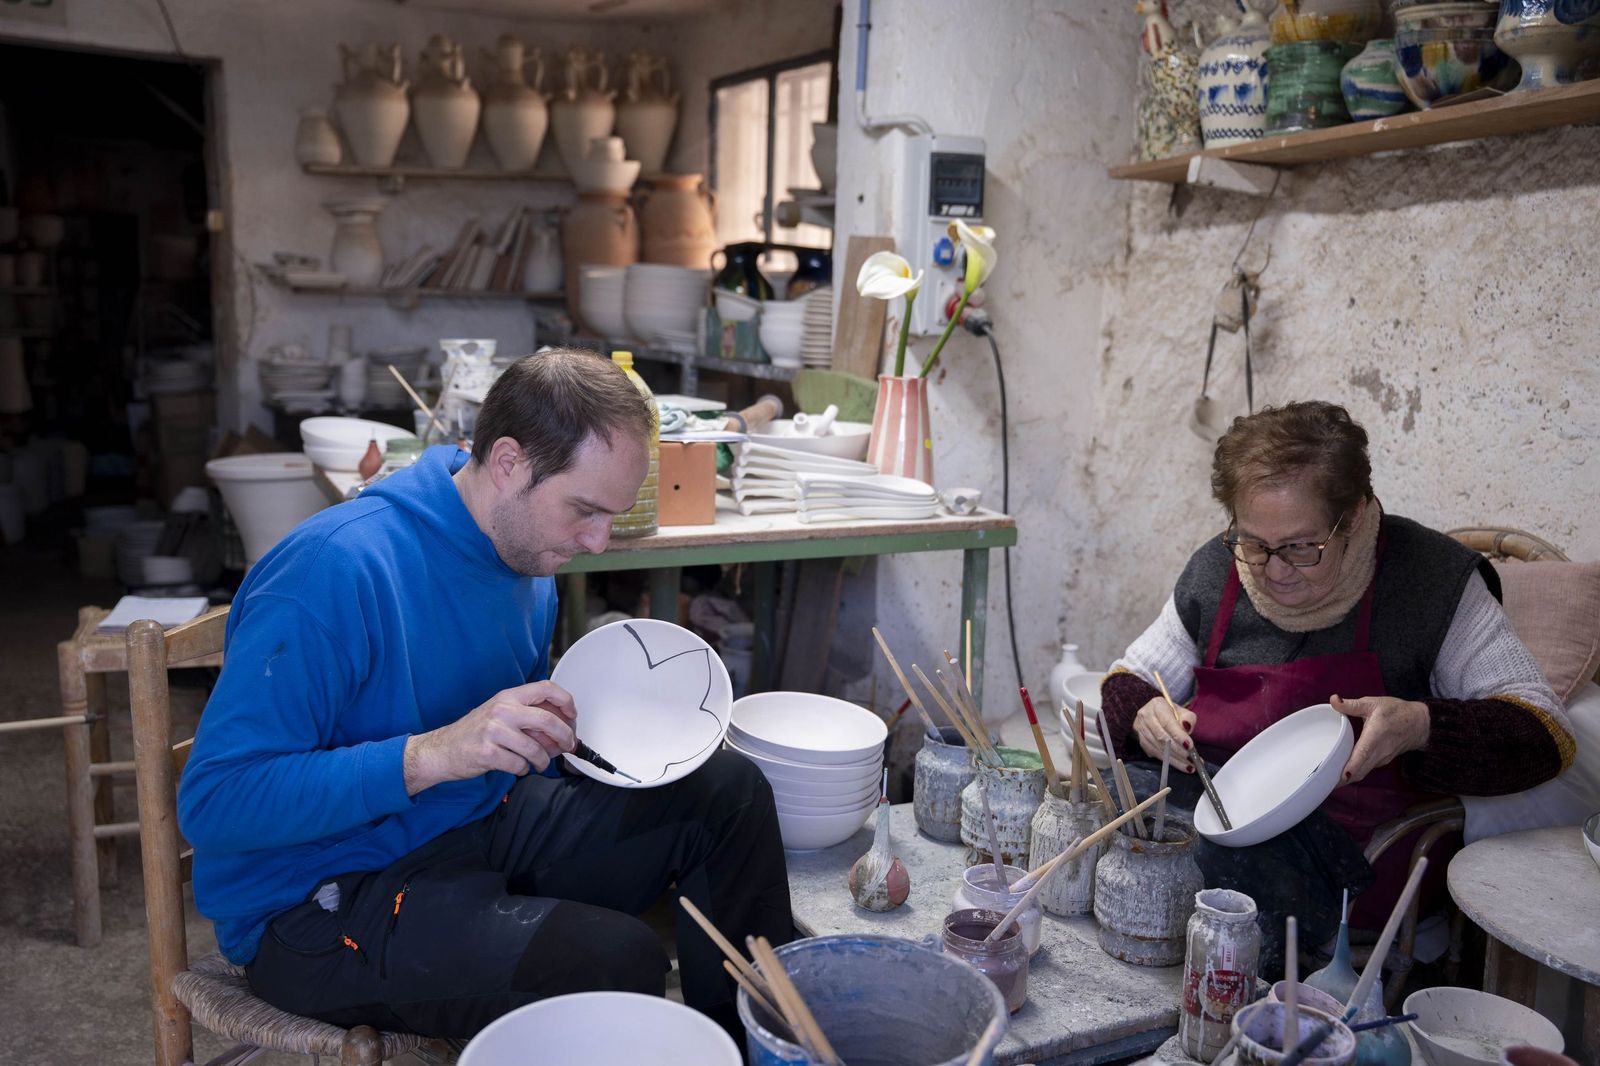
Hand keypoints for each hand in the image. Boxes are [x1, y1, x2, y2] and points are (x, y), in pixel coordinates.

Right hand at [403, 681, 576, 794]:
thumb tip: (561, 727)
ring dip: (543, 761)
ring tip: (539, 764)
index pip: (545, 688)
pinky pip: (520, 765)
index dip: (566, 701)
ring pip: (536, 748)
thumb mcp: (499, 713)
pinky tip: (517, 768)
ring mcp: (494, 731)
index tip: (573, 715)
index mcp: (507, 696)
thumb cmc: (474, 732)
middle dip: (565, 736)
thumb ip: (526, 715)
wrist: (441, 750)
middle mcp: (502, 710)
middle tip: (569, 746)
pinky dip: (523, 770)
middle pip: (548, 719)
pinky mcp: (488, 753)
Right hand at [1132, 695, 1195, 772]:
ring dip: (1175, 759)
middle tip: (1192, 759)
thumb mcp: (1182, 711)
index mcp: (1157, 705)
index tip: (1190, 746)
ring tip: (1190, 766)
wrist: (1154, 715)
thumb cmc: (1171, 713)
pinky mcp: (1142, 742)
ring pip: (1159, 748)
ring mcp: (1141, 730)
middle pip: (1162, 737)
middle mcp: (1146, 716)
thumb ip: (1188, 718)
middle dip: (1179, 750)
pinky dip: (1170, 761)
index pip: (1167, 722)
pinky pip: (1156, 754)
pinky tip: (1182, 765)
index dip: (1178, 735)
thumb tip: (1186, 728)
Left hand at [1331, 694, 1429, 784]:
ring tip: (1328, 780)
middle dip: (1342, 779)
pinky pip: (1367, 770)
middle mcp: (1380, 752)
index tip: (1340, 777)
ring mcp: (1382, 759)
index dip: (1352, 767)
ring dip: (1348, 778)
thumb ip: (1351, 704)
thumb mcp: (1373, 703)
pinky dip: (1355, 773)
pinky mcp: (1382, 761)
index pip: (1363, 754)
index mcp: (1375, 736)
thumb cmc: (1396, 712)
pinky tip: (1341, 772)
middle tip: (1323, 782)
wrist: (1420, 724)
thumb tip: (1333, 699)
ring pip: (1363, 772)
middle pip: (1360, 770)